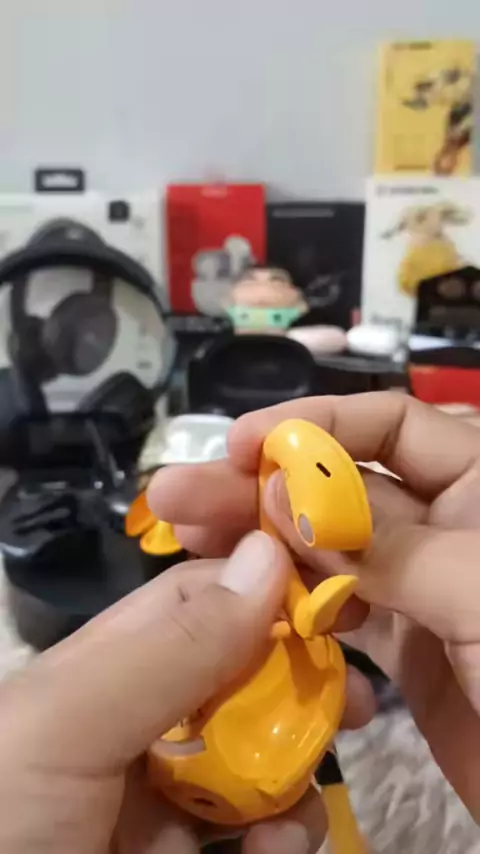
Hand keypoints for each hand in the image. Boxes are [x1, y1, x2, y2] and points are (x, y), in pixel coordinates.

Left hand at [0, 531, 370, 853]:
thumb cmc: (6, 821)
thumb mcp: (65, 726)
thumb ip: (167, 648)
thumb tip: (269, 555)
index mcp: (100, 673)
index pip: (195, 603)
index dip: (262, 593)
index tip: (331, 609)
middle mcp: (136, 727)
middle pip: (239, 680)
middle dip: (296, 686)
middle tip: (353, 705)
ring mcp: (159, 803)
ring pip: (256, 761)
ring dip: (294, 776)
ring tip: (295, 811)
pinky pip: (254, 838)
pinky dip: (281, 840)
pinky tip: (279, 851)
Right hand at [148, 392, 479, 822]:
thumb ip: (387, 545)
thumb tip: (285, 497)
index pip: (390, 426)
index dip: (314, 424)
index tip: (240, 442)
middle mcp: (448, 525)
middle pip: (342, 490)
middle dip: (261, 488)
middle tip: (178, 494)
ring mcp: (422, 587)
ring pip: (330, 553)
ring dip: (262, 546)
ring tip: (187, 541)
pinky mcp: (406, 649)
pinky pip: (337, 615)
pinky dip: (291, 611)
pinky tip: (239, 607)